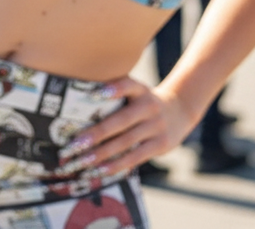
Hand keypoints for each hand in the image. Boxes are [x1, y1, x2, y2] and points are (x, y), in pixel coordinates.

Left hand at [56, 77, 194, 176]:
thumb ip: (116, 93)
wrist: (180, 110)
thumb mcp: (136, 91)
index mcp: (140, 90)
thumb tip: (80, 105)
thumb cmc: (144, 101)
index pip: (128, 85)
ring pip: (126, 141)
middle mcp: (149, 106)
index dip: (114, 88)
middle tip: (75, 144)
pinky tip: (101, 169)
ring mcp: (156, 126)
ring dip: (103, 153)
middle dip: (97, 134)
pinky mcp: (161, 144)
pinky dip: (117, 164)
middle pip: (121, 120)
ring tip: (83, 161)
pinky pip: (136, 156)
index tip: (95, 94)